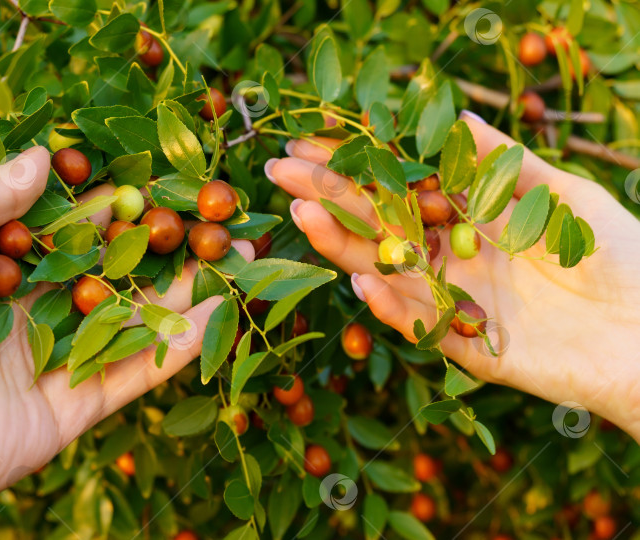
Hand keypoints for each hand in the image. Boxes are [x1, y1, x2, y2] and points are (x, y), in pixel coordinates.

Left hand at [0, 146, 254, 522]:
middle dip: (164, 252)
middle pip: (111, 279)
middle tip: (216, 224)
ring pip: (132, 325)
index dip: (116, 210)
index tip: (161, 183)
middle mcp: (30, 317)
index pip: (69, 234)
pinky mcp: (70, 410)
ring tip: (237, 263)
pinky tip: (218, 313)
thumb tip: (44, 156)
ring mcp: (53, 365)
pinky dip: (175, 348)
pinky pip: (132, 375)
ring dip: (186, 296)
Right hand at [264, 114, 639, 438]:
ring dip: (343, 245)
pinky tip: (360, 278)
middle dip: (330, 196)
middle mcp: (451, 257)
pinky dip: (390, 305)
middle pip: (379, 225)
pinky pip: (420, 325)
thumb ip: (504, 161)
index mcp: (468, 218)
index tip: (313, 140)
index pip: (399, 187)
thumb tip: (455, 116)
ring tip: (302, 213)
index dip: (358, 164)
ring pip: (387, 272)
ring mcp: (454, 301)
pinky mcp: (467, 346)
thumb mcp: (562, 192)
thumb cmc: (620, 254)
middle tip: (280, 170)